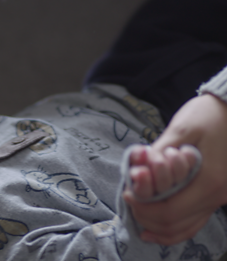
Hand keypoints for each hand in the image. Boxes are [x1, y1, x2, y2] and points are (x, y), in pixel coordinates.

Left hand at [124, 94, 226, 244]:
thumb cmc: (208, 115)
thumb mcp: (180, 129)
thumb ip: (158, 154)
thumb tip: (137, 172)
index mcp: (210, 181)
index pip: (170, 211)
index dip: (144, 207)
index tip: (127, 193)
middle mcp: (218, 196)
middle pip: (175, 224)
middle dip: (146, 216)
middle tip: (129, 198)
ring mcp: (219, 199)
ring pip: (185, 228)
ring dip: (157, 225)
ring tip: (137, 213)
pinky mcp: (216, 196)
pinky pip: (194, 221)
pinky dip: (173, 227)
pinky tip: (153, 228)